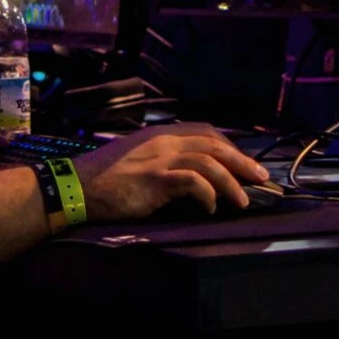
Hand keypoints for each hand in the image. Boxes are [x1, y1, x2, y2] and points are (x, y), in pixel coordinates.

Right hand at [73, 123, 268, 219]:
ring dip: (231, 183)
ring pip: (210, 163)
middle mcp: (164, 140)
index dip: (228, 145)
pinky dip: (208, 195)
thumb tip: (190, 173)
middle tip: (260, 177)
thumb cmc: (106, 177)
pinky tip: (210, 207)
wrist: (78, 186)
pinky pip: (194, 182)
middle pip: (214, 144)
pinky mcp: (156, 179)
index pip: (205, 131)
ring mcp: (160, 158)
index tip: (242, 161)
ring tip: (242, 201)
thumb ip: (163, 158)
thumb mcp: (138, 158)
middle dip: (241, 162)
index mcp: (160, 133)